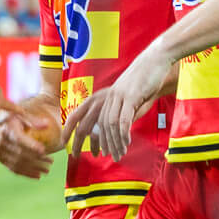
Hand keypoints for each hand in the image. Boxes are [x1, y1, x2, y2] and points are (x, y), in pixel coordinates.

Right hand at [0, 108, 53, 178]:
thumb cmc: (10, 119)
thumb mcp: (20, 114)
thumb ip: (33, 120)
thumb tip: (47, 125)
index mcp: (7, 130)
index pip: (19, 140)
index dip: (31, 146)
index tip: (43, 150)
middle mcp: (2, 143)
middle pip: (21, 153)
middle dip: (37, 159)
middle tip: (50, 161)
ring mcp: (0, 153)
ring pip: (18, 163)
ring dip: (34, 168)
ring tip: (47, 170)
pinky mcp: (1, 160)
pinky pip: (14, 169)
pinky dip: (26, 173)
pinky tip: (38, 176)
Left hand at [57, 47, 174, 159]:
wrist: (155, 62)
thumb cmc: (140, 82)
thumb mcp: (123, 100)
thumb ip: (116, 115)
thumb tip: (112, 135)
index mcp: (99, 96)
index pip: (76, 114)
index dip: (68, 129)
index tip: (63, 144)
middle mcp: (104, 96)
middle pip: (89, 123)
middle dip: (85, 143)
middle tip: (87, 157)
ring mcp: (117, 96)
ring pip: (108, 125)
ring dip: (112, 142)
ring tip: (118, 155)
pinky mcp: (131, 96)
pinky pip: (123, 119)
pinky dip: (123, 134)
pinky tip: (126, 143)